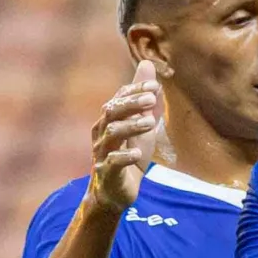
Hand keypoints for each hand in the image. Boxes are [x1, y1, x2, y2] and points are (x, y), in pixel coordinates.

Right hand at [87, 59, 162, 211]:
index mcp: (109, 119)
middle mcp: (102, 132)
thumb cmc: (128, 155)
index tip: (155, 85)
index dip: (135, 90)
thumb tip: (147, 65)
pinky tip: (137, 154)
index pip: (119, 97)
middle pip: (111, 111)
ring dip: (131, 126)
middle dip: (131, 103)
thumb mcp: (141, 126)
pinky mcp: (106, 173)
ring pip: (112, 133)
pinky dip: (124, 156)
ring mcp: (102, 152)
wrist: (116, 192)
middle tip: (152, 99)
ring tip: (149, 123)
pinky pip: (112, 162)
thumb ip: (144, 100)